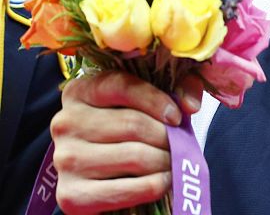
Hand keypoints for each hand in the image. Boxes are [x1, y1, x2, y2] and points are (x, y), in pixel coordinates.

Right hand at [50, 71, 203, 214]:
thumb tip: (190, 105)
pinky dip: (152, 186)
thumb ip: (177, 86)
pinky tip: (164, 181)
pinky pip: (124, 190)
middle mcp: (65, 122)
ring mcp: (65, 160)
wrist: (101, 174)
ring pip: (132, 156)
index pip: (122, 86)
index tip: (178, 116)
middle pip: (131, 124)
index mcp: (80, 91)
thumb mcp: (148, 96)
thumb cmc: (127, 127)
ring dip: (163, 160)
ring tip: (175, 160)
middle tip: (182, 143)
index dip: (156, 99)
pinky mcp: (70, 196)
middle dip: (165, 135)